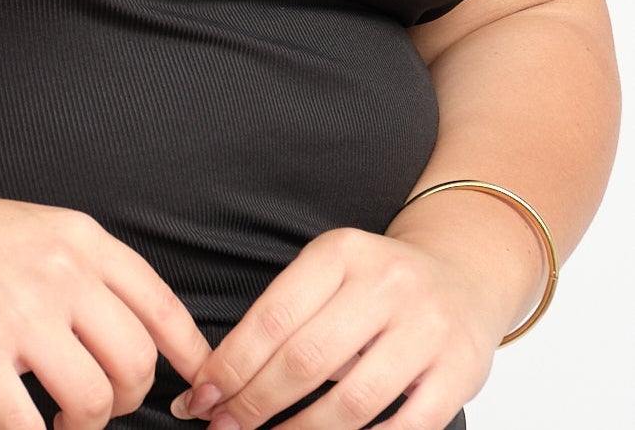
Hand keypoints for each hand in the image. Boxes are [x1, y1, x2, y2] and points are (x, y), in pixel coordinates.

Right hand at [0, 178, 211, 429]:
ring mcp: (18, 311)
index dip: (190, 360)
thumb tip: (130, 330)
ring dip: (84, 428)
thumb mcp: (30, 230)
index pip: (162, 307)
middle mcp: (59, 270)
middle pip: (137, 362)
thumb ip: (80, 270)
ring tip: (57, 423)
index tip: (195, 392)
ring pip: (96, 400)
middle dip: (127, 403)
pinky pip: (28, 428)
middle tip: (95, 409)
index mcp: (78, 238)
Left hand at [165, 226, 509, 429]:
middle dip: (256, 403)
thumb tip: (217, 380)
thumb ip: (285, 316)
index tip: (200, 397)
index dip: (232, 364)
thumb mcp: (331, 273)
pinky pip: (406, 427)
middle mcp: (386, 284)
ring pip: (352, 399)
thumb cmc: (377, 283)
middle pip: (305, 359)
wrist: (463, 276)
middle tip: (224, 428)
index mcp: (341, 253)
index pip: (273, 317)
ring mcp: (427, 329)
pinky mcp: (459, 372)